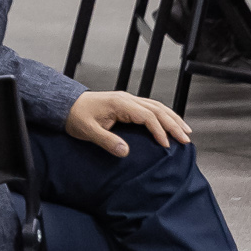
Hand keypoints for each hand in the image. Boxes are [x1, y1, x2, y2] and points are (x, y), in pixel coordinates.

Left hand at [64, 90, 192, 157]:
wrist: (65, 105)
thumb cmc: (75, 116)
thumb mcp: (88, 131)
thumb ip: (107, 141)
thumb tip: (126, 152)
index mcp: (119, 103)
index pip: (147, 115)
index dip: (159, 130)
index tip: (166, 144)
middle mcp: (126, 99)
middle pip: (157, 109)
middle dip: (173, 124)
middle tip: (186, 139)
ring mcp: (127, 100)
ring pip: (156, 106)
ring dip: (172, 118)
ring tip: (185, 131)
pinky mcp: (126, 103)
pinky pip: (150, 107)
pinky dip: (163, 115)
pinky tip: (170, 123)